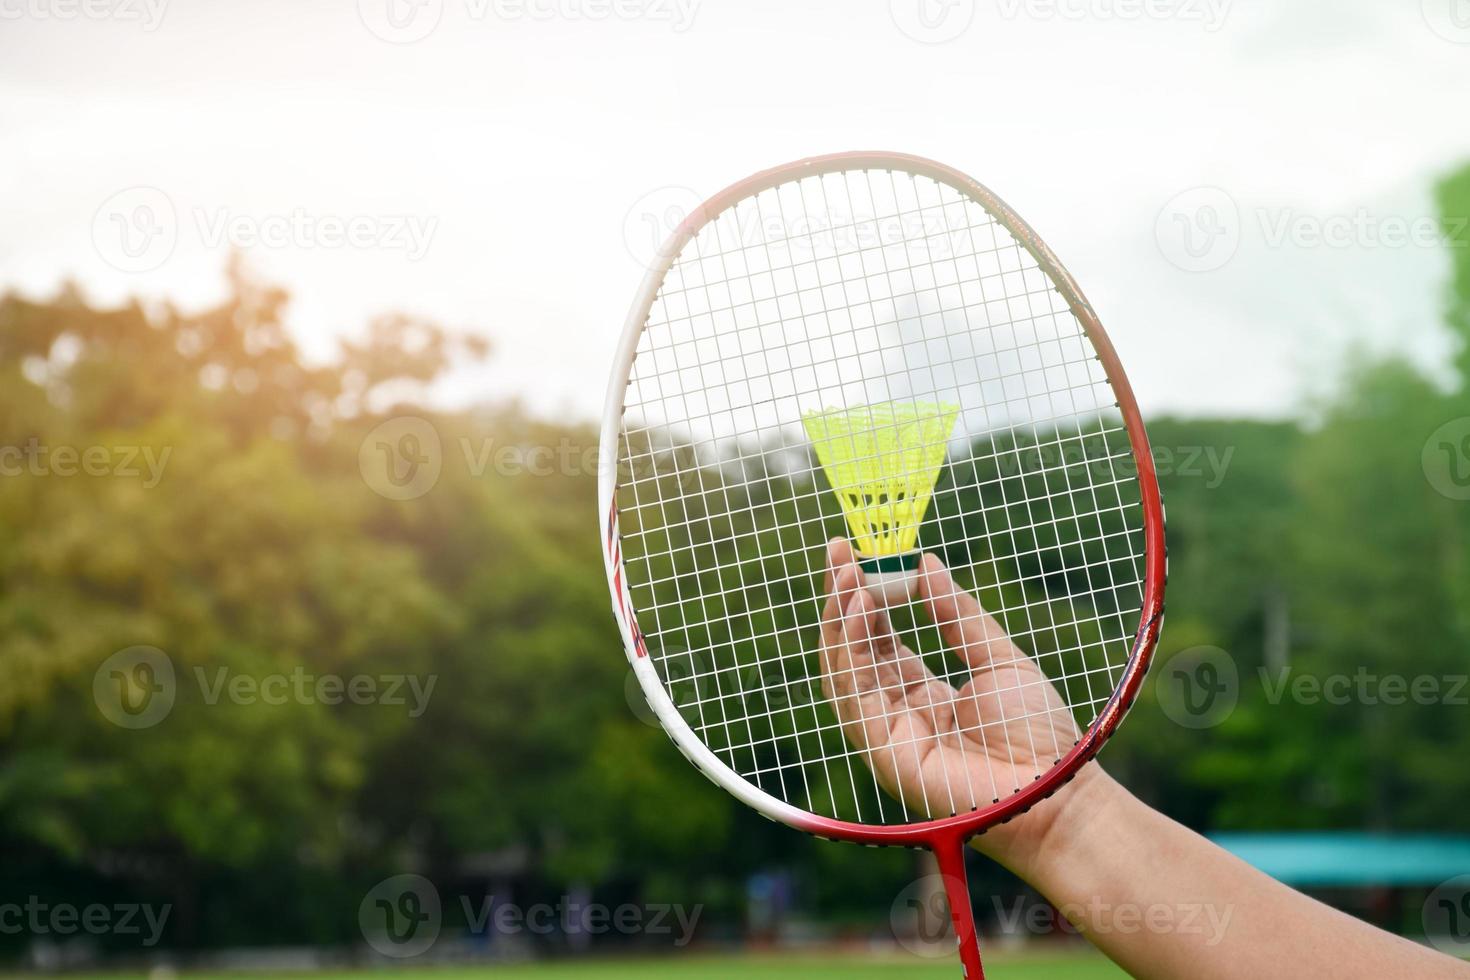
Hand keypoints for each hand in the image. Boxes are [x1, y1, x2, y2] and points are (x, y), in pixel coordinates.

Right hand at [818, 537, 1109, 875]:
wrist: (1057, 791)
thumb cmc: (1036, 734)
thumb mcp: (998, 658)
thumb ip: (958, 615)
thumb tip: (926, 563)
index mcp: (922, 694)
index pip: (877, 639)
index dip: (863, 596)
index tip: (854, 551)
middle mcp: (896, 713)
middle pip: (852, 651)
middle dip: (841, 600)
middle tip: (838, 550)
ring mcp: (886, 734)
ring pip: (844, 671)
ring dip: (841, 620)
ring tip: (849, 574)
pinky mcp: (883, 751)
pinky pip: (857, 694)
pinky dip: (853, 651)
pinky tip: (862, 610)